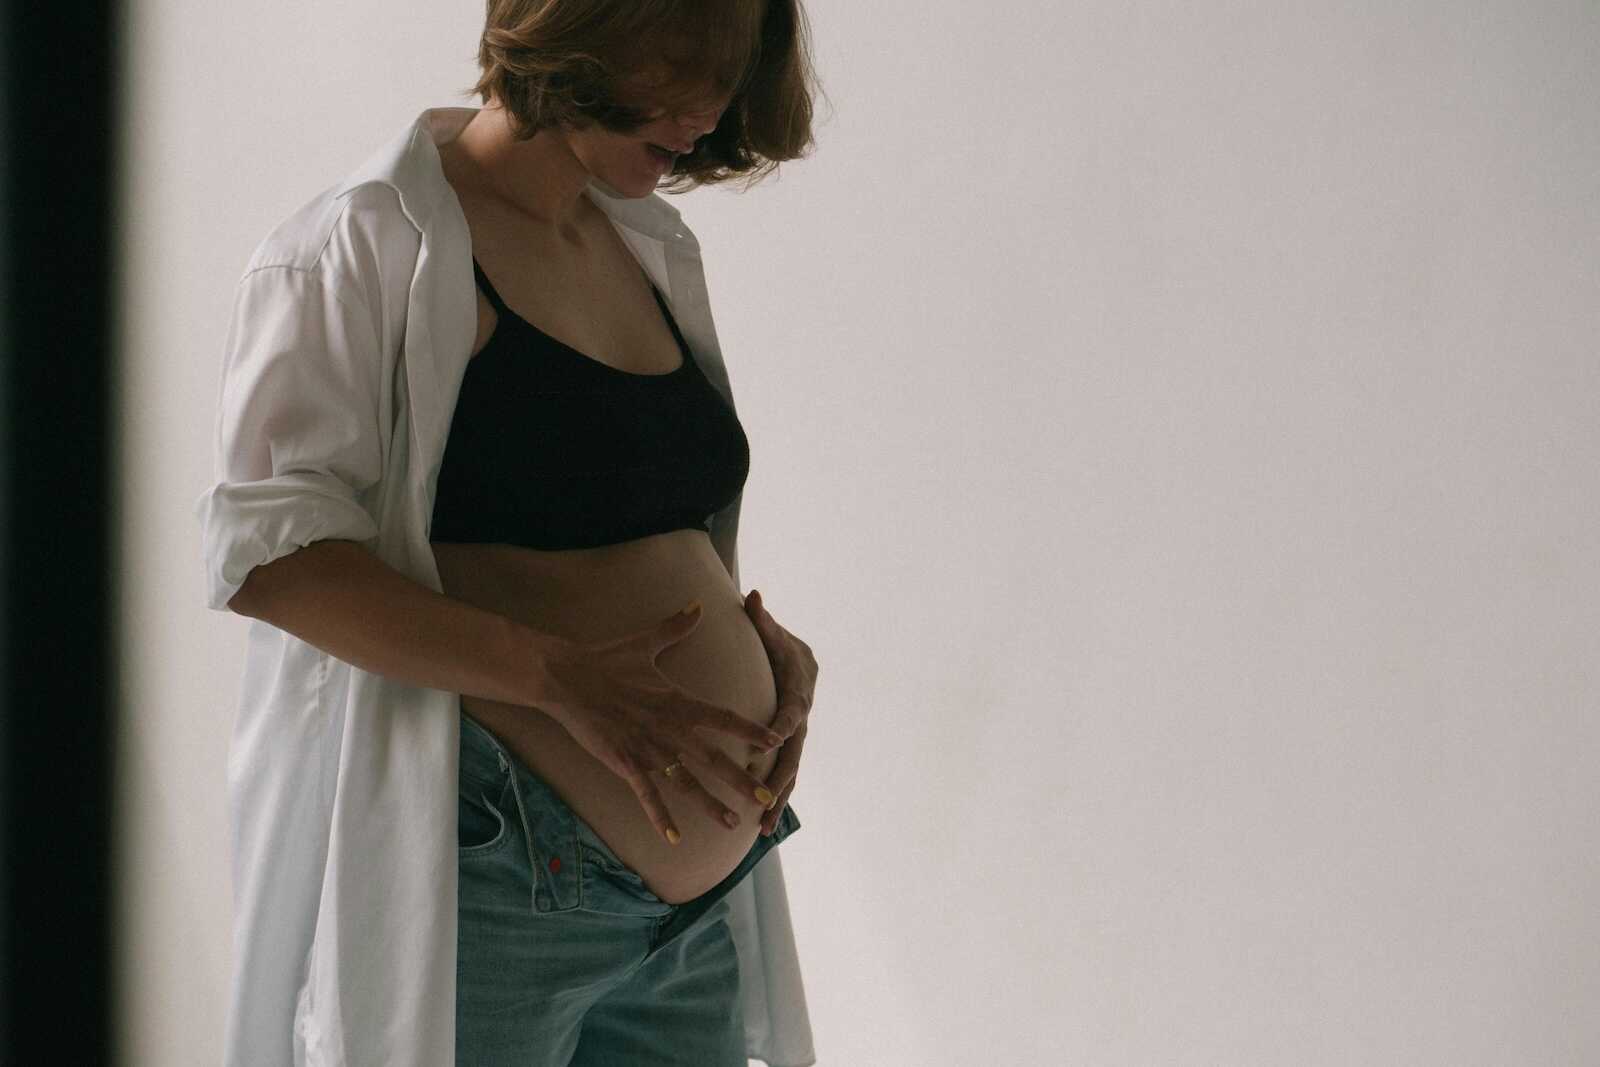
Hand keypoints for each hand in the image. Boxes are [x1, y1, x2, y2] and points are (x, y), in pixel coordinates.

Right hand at [542, 602, 785, 845]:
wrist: (565, 677)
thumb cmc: (605, 659)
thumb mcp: (645, 643)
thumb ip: (675, 626)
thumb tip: (698, 603)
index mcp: (676, 701)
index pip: (722, 718)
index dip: (749, 731)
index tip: (774, 742)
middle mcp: (667, 728)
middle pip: (713, 759)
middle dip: (742, 779)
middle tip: (767, 798)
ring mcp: (646, 748)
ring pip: (686, 782)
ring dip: (709, 803)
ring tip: (732, 822)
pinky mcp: (623, 762)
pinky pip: (646, 794)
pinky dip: (661, 817)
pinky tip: (675, 837)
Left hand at [742, 589, 817, 834]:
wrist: (800, 660)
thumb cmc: (781, 645)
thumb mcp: (773, 632)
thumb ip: (762, 619)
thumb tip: (752, 595)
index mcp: (797, 694)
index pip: (789, 714)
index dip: (781, 726)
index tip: (772, 740)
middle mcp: (800, 722)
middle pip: (792, 756)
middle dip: (779, 782)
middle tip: (765, 805)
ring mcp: (796, 738)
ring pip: (789, 774)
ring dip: (777, 800)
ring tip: (761, 829)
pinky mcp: (788, 748)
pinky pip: (782, 776)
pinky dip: (775, 797)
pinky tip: (760, 823)